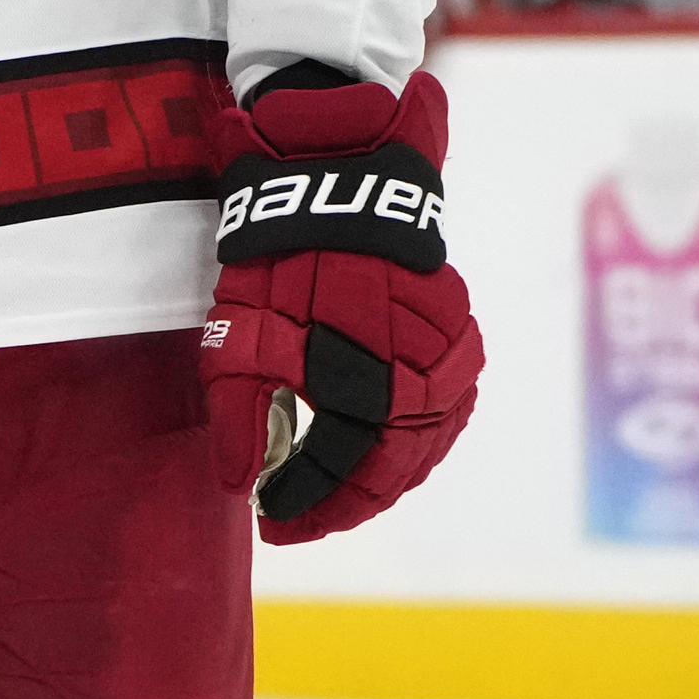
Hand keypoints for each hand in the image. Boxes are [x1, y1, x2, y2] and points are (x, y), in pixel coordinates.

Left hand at [197, 65, 482, 544]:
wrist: (339, 175)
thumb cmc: (280, 255)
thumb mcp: (241, 333)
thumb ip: (242, 416)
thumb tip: (241, 487)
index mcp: (369, 381)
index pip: (344, 471)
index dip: (308, 506)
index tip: (271, 523)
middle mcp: (422, 373)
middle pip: (395, 468)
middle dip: (346, 502)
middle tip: (300, 518)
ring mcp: (448, 351)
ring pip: (428, 441)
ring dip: (385, 476)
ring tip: (337, 494)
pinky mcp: (457, 330)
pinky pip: (447, 405)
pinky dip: (417, 438)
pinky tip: (386, 449)